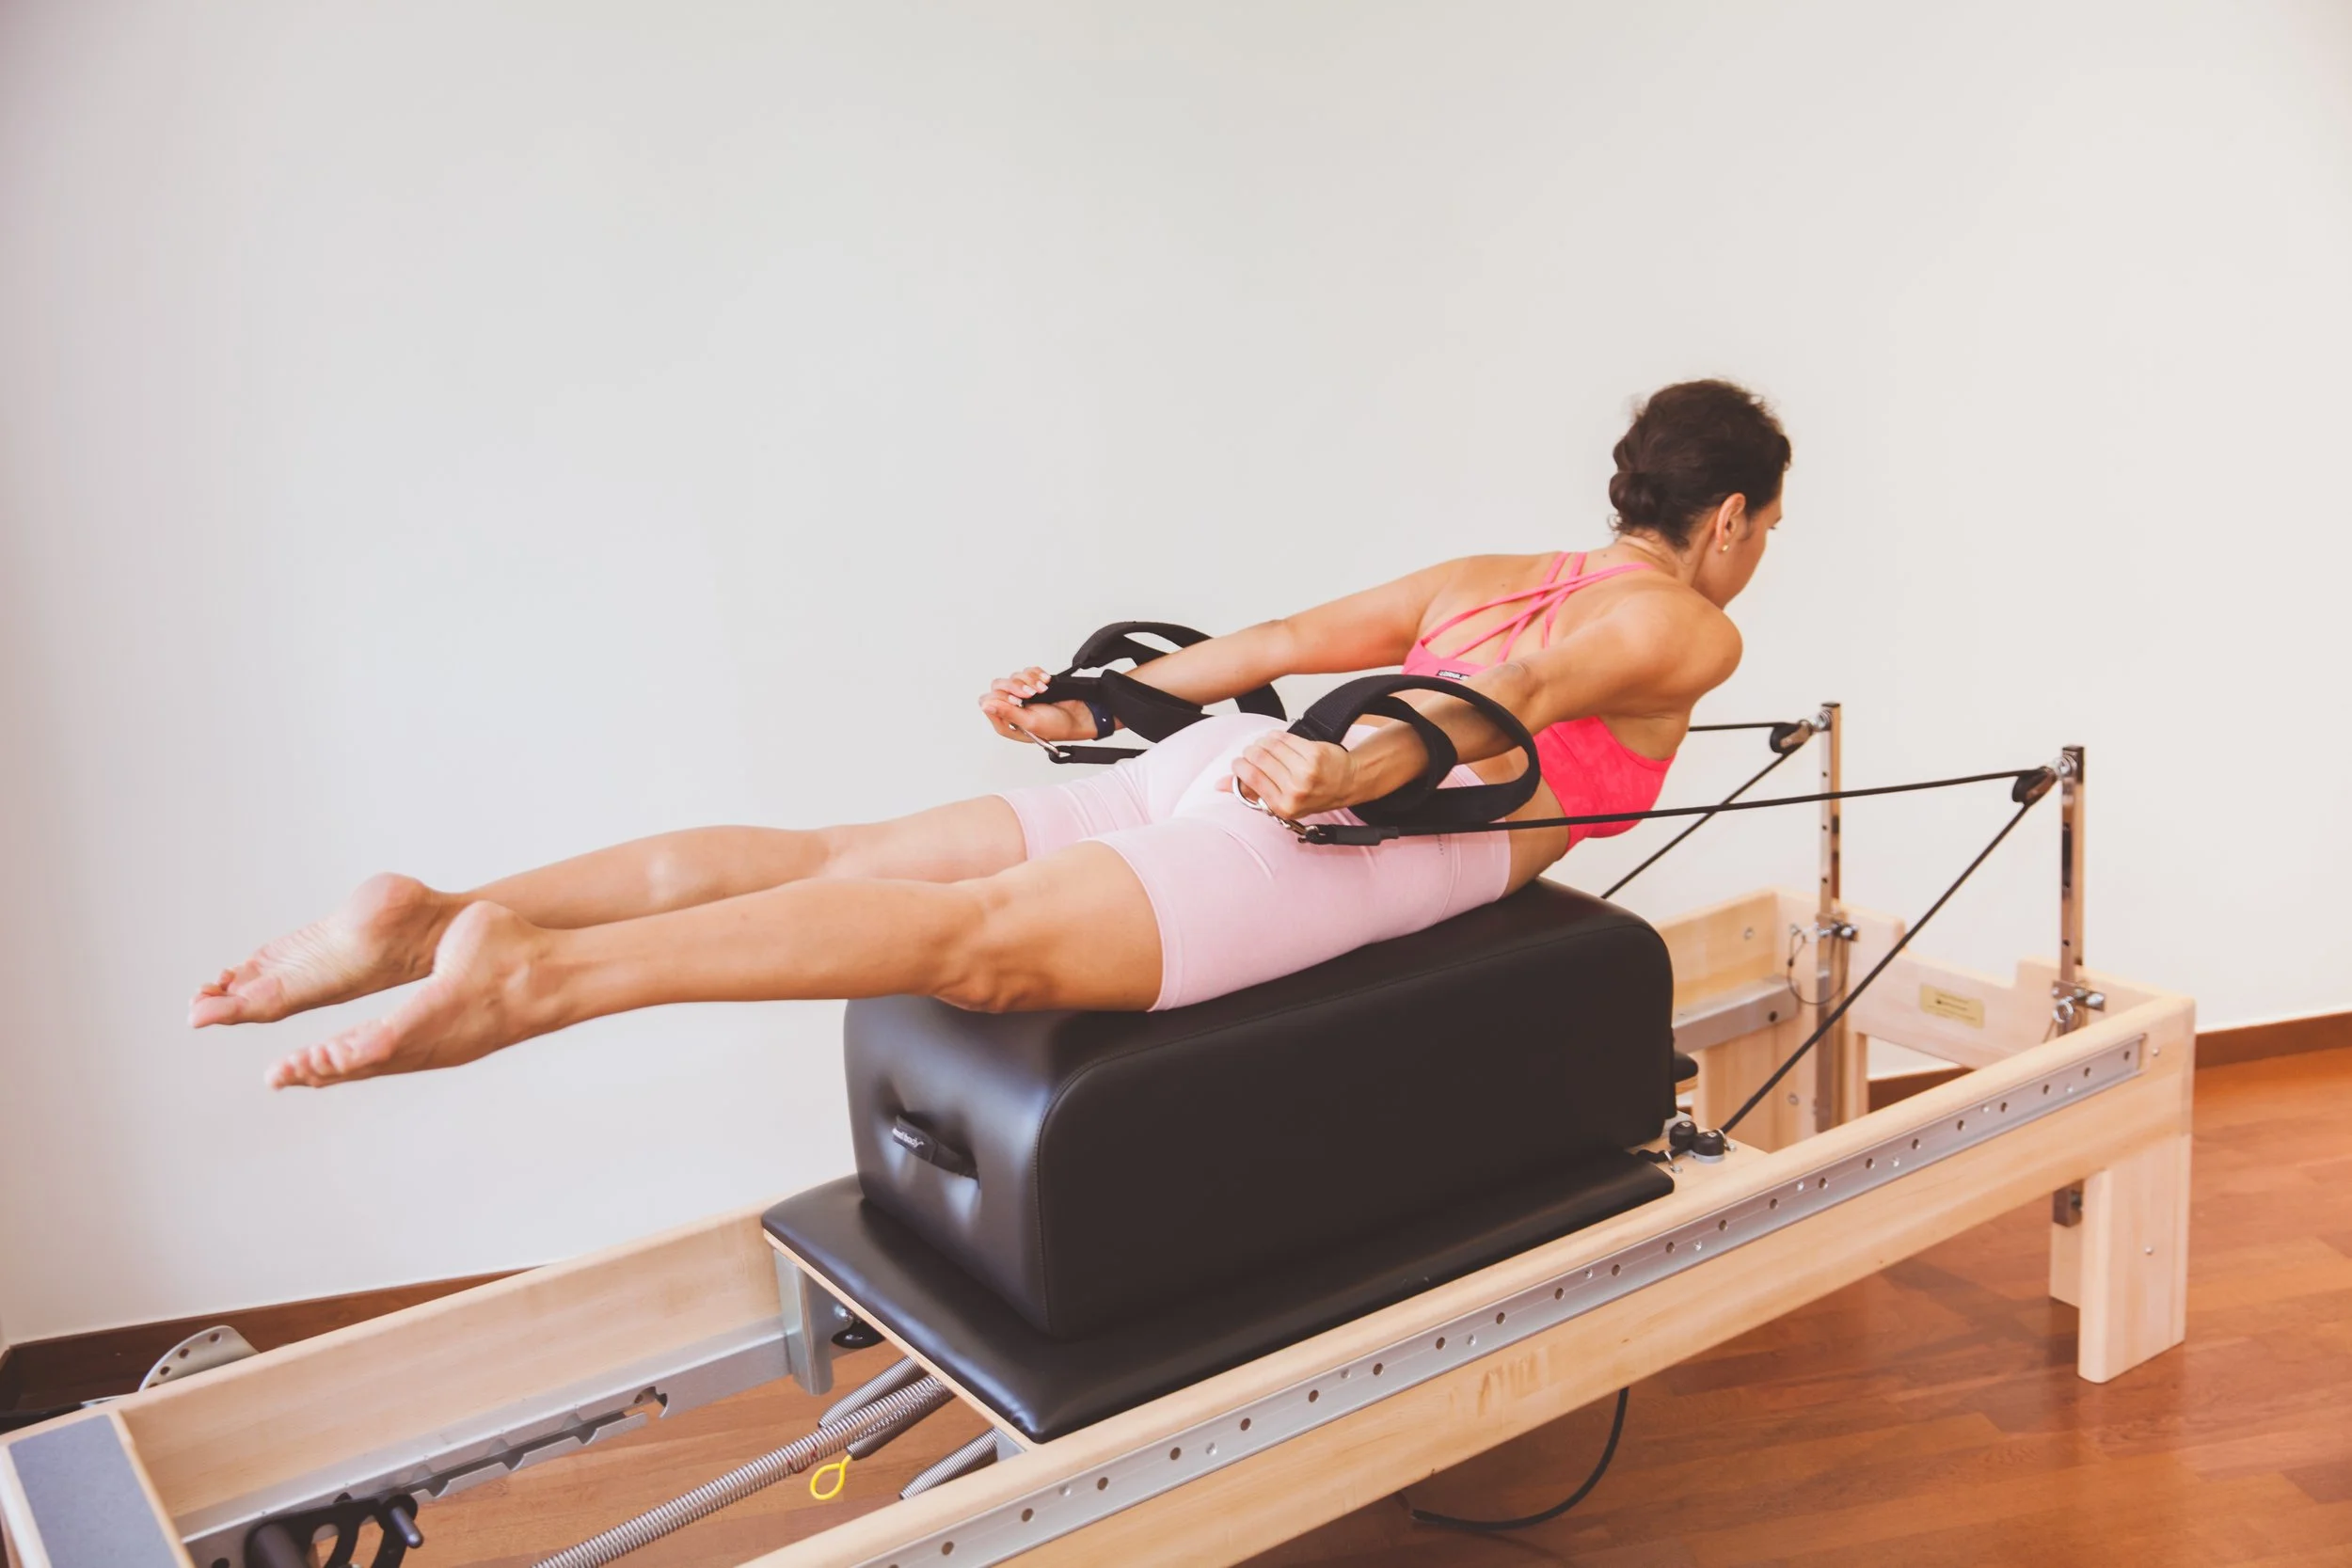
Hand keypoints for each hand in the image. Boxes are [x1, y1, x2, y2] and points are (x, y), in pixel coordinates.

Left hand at [979, 667, 1097, 744]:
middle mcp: (1011, 707)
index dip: (999, 698)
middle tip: (1031, 694)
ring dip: (1029, 681)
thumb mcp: (1030, 722)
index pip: (987, 702)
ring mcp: (1021, 694)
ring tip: (1042, 689)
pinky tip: (1046, 682)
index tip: (1016, 701)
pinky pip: (1027, 671)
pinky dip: (1037, 674)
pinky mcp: (1033, 683)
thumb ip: (1007, 713)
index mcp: (1005, 721)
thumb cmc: (1056, 726)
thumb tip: (985, 706)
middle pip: (998, 686)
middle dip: (1015, 687)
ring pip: (1013, 677)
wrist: (1078, 717)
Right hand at [1220, 731, 1358, 818]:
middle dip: (1251, 751)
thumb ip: (1250, 791)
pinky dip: (1276, 735)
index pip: (1250, 778)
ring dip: (1263, 741)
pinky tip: (1278, 738)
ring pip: (1270, 745)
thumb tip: (1219, 784)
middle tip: (1253, 752)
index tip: (1240, 762)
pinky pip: (1285, 737)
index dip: (1240, 765)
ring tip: (1266, 745)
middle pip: (1257, 758)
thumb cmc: (1312, 794)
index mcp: (1283, 806)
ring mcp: (1306, 771)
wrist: (1345, 783)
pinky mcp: (1314, 754)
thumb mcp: (1280, 801)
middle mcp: (1295, 791)